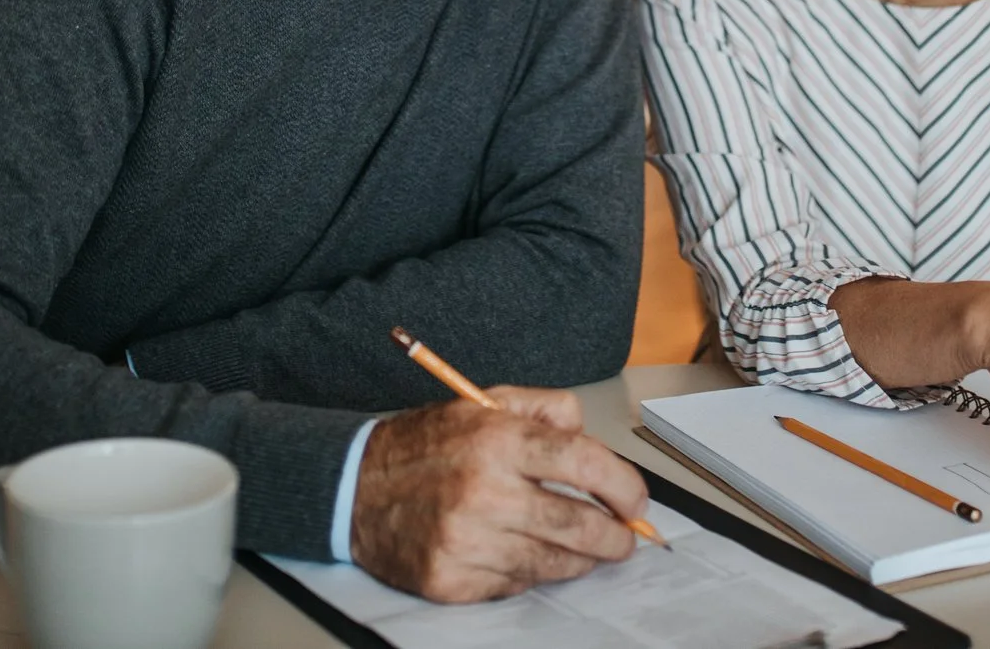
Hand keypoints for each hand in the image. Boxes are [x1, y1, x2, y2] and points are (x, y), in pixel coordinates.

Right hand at [347, 386, 647, 601]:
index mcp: (496, 440)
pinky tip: (528, 555)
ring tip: (587, 549)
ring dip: (580, 560)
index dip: (624, 486)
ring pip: (552, 563)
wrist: (353, 489)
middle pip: (578, 525)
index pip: (584, 463)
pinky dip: (530, 573)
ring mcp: (466, 542)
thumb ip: (543, 408)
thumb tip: (590, 435)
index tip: (636, 501)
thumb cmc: (425, 446)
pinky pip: (515, 585)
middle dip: (615, 537)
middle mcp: (483, 492)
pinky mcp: (451, 580)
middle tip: (625, 538)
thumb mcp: (483, 403)